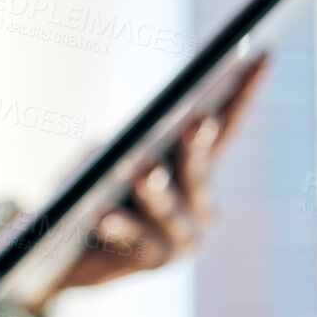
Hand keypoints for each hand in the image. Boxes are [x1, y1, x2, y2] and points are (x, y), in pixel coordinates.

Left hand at [25, 57, 267, 312]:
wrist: (58, 248)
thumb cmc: (85, 189)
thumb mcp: (105, 155)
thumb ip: (130, 143)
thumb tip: (144, 135)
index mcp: (194, 167)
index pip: (224, 124)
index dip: (242, 91)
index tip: (258, 54)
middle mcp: (198, 202)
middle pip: (198, 168)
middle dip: (196, 144)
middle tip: (198, 119)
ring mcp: (181, 235)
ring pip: (169, 208)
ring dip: (156, 188)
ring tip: (143, 169)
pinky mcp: (153, 262)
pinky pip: (136, 241)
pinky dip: (120, 226)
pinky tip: (104, 213)